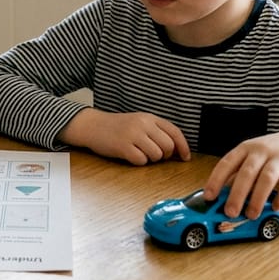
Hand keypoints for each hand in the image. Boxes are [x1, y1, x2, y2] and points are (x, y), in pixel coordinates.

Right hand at [58, 108, 189, 165]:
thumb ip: (156, 131)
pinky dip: (138, 162)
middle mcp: (143, 124)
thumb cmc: (117, 127)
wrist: (93, 125)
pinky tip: (130, 155)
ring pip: (156, 155)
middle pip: (168, 146)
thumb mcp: (139, 122)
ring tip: (139, 153)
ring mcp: (133, 134)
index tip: (185, 157)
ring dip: (150, 159)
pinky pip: (141, 161)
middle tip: (154, 155)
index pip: (175, 132)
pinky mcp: (123, 146)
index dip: (183, 146)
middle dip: (165, 155)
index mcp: (149, 117)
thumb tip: (176, 149)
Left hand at [202, 129, 278, 218]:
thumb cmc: (273, 154)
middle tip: (230, 212)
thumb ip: (239, 174)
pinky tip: (276, 207)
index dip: (216, 180)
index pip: (227, 163)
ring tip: (251, 214)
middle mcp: (262, 150)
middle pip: (246, 173)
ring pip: (267, 178)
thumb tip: (221, 197)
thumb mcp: (254, 157)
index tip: (209, 196)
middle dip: (237, 194)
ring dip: (258, 199)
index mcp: (246, 148)